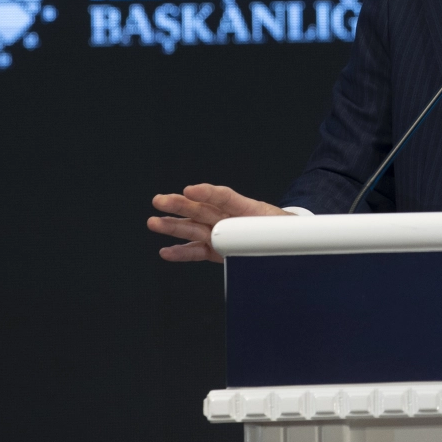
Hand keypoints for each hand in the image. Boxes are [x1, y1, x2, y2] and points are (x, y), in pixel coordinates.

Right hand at [148, 183, 289, 261]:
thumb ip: (277, 233)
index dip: (208, 192)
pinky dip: (182, 252)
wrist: (287, 240)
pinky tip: (166, 251)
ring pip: (194, 228)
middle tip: (160, 200)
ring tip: (154, 222)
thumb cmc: (285, 230)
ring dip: (173, 226)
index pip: (226, 197)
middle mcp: (229, 218)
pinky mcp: (217, 249)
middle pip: (203, 209)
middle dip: (181, 205)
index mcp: (249, 209)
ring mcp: (221, 233)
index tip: (191, 189)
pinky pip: (197, 250)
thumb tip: (273, 239)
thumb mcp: (287, 230)